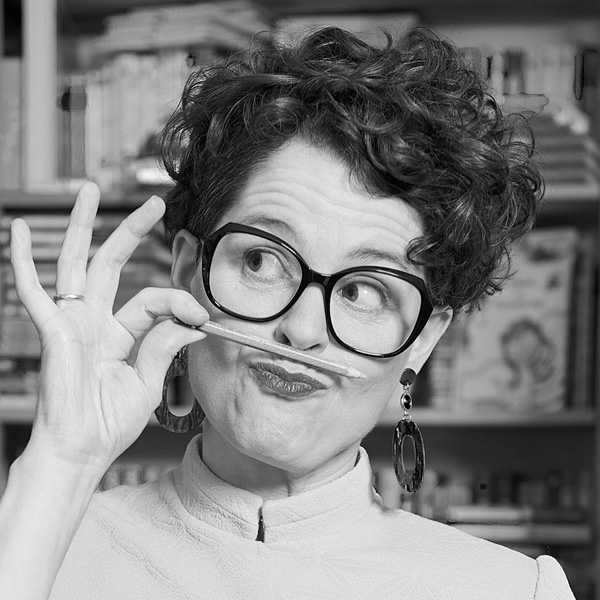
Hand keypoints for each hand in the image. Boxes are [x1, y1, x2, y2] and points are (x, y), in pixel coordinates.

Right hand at [10, 182, 207, 472]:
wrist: (82, 449)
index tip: (203, 318)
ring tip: (89, 190)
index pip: (152, 299)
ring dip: (82, 226)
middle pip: (112, 262)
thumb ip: (166, 345)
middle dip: (130, 230)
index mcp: (119, 332)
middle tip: (152, 202)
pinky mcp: (52, 330)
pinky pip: (33, 290)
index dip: (180, 303)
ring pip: (75, 262)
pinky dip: (24, 259)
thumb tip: (192, 321)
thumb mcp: (149, 380)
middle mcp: (94, 319)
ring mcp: (71, 321)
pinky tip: (18, 229)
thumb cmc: (110, 421)